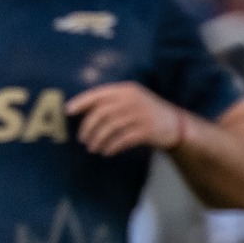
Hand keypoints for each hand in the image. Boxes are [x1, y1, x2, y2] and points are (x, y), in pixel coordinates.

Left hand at [67, 82, 183, 156]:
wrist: (176, 124)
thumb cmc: (145, 113)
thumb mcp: (130, 102)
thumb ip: (109, 103)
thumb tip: (78, 110)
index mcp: (127, 90)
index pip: (99, 93)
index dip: (82, 101)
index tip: (67, 111)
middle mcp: (133, 99)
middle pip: (102, 113)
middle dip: (88, 128)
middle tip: (83, 140)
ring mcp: (141, 114)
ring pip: (110, 127)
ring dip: (98, 140)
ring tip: (93, 148)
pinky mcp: (147, 130)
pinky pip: (123, 139)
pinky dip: (112, 147)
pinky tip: (107, 152)